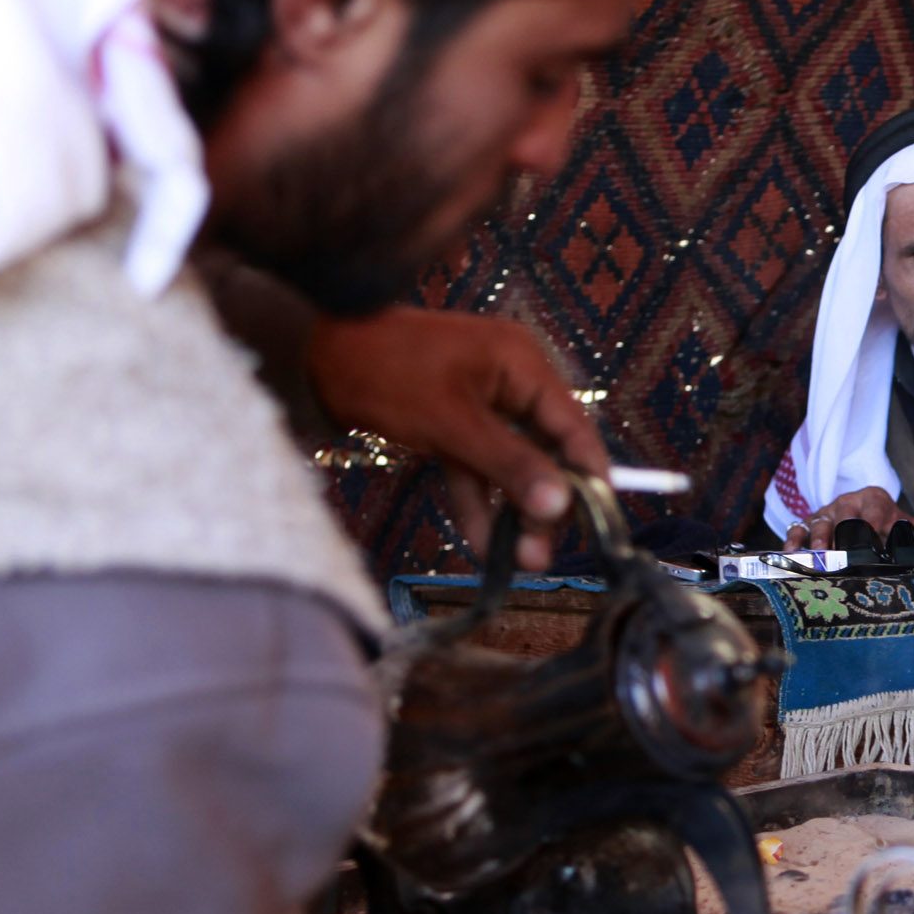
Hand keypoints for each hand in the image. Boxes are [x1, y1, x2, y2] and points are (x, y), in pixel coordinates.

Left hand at [304, 308, 607, 572]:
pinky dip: (477, 501)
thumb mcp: (453, 423)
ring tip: (518, 562)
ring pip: (509, 466)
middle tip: (540, 556)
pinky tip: (480, 544)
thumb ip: (510, 465)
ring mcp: (481, 405)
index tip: (598, 524)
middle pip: (545, 453)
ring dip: (511, 513)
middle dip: (544, 506)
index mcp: (523, 367)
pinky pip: (475, 468)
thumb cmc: (389, 372)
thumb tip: (561, 506)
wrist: (315, 351)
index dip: (588, 477)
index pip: (573, 428)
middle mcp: (511, 384)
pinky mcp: (452, 425)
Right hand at [781, 486, 913, 552]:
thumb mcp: (903, 526)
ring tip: (821, 556)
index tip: (874, 538)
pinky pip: (799, 529)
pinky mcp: (809, 523)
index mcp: (874, 499)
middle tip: (844, 553)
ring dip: (819, 540)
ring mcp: (826, 512)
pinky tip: (793, 553)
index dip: (874, 523)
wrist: (862, 514)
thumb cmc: (885, 524)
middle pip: (844, 515)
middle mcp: (848, 502)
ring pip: (820, 522)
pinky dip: (795, 540)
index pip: (874, 508)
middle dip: (843, 534)